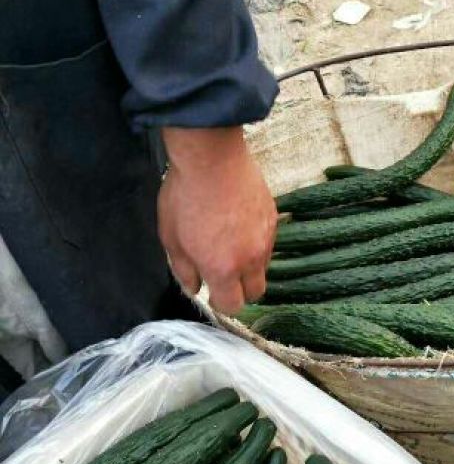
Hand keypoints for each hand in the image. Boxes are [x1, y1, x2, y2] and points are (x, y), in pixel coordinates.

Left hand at [158, 126, 276, 314]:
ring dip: (250, 265)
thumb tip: (194, 287)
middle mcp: (250, 260)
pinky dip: (256, 242)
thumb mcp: (171, 237)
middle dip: (241, 290)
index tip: (212, 291)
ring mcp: (265, 239)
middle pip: (256, 293)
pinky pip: (268, 242)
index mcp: (222, 269)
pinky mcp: (273, 219)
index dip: (221, 303)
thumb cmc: (185, 196)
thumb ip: (184, 270)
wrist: (212, 156)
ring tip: (231, 244)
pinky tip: (240, 224)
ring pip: (264, 267)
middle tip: (224, 273)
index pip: (232, 306)